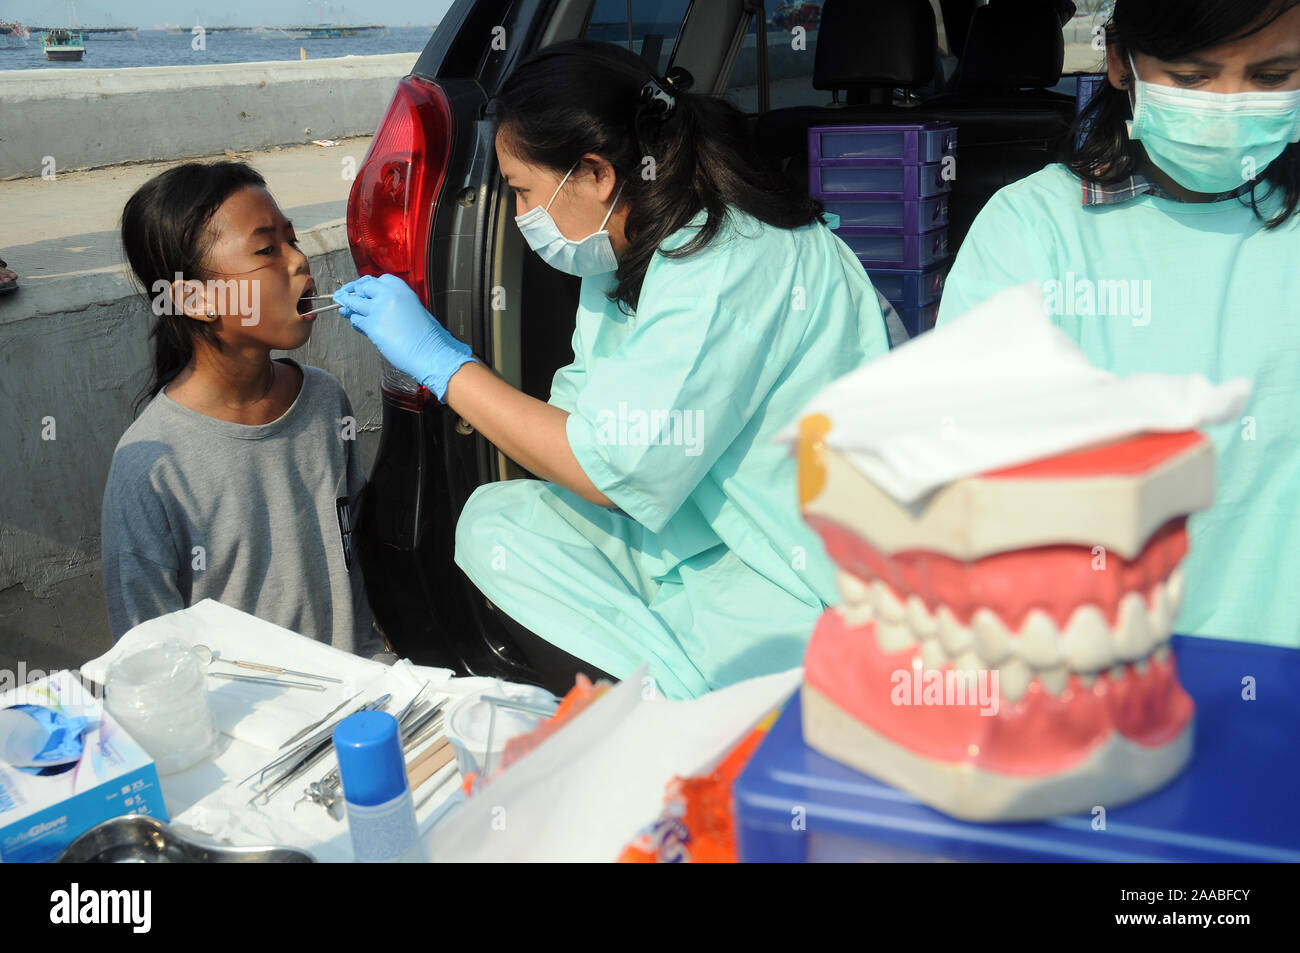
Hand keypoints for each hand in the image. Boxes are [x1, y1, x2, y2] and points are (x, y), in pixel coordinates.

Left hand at [334, 274, 475, 400]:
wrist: (431, 352)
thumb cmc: (426, 336)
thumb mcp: (412, 310)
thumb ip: (394, 304)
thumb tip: (374, 305)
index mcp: (401, 289)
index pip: (377, 280)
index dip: (366, 285)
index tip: (360, 289)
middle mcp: (389, 294)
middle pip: (363, 287)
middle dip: (353, 292)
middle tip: (344, 297)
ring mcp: (379, 309)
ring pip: (354, 302)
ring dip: (348, 307)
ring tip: (343, 310)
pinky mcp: (372, 325)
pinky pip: (356, 320)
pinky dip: (355, 323)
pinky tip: (358, 326)